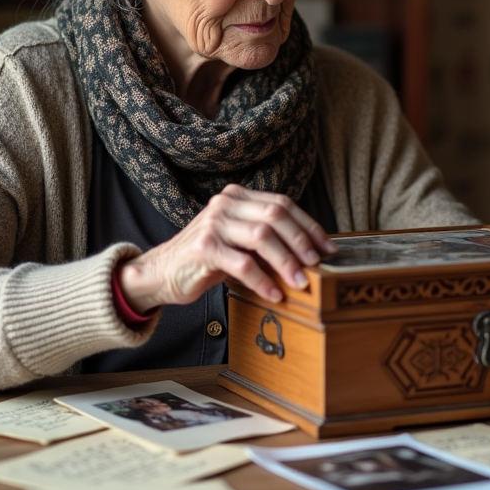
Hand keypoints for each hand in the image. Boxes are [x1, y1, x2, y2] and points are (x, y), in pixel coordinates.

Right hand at [117, 184, 336, 313]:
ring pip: (262, 237)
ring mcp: (213, 223)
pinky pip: (242, 263)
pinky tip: (274, 293)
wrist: (161, 273)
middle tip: (317, 264)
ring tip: (300, 282)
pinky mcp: (204, 248)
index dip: (308, 226)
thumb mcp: (239, 242)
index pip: (283, 204)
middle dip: (301, 241)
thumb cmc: (207, 259)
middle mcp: (226, 203)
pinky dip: (262, 280)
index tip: (328, 248)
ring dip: (286, 262)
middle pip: (276, 215)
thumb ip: (266, 239)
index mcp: (238, 196)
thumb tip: (309, 254)